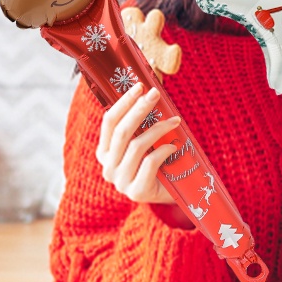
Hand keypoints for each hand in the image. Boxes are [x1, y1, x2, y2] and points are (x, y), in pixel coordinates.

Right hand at [96, 82, 180, 205]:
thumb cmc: (162, 164)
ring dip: (158, 128)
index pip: (109, 122)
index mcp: (105, 153)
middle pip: (122, 132)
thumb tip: (150, 93)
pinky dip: (164, 150)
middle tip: (155, 94)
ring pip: (137, 146)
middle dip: (140, 109)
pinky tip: (174, 146)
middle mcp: (108, 168)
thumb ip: (143, 126)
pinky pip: (150, 163)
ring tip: (175, 121)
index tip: (140, 86)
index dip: (123, 103)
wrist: (176, 195)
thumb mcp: (148, 143)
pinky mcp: (137, 192)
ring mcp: (121, 182)